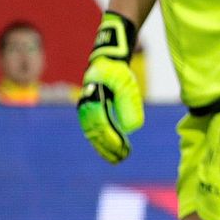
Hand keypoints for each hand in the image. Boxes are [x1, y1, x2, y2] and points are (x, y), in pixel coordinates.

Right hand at [78, 12, 142, 163]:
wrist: (106, 60)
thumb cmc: (118, 71)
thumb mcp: (127, 84)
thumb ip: (129, 104)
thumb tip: (131, 129)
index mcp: (94, 99)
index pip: (102, 125)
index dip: (111, 139)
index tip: (123, 150)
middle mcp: (87, 105)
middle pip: (95, 132)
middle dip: (108, 147)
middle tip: (121, 159)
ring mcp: (87, 108)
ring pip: (93, 133)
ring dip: (105, 147)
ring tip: (118, 158)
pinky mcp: (91, 110)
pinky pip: (95, 129)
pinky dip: (103, 141)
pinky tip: (114, 149)